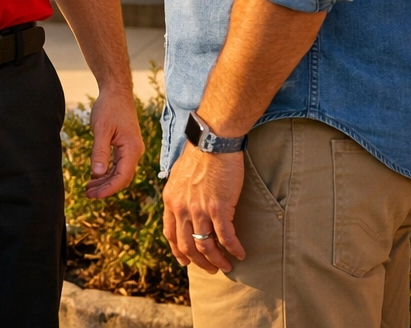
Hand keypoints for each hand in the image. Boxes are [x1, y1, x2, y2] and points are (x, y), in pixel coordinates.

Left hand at [85, 85, 144, 197]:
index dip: (109, 188)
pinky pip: (118, 165)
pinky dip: (107, 172)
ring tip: (88, 189)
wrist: (116, 92)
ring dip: (105, 182)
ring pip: (120, 172)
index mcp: (132, 149)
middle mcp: (135, 152)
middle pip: (122, 178)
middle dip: (106, 188)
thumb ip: (100, 151)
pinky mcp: (125, 147)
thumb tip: (97, 174)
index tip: (95, 196)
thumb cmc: (109, 108)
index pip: (123, 176)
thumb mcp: (101, 129)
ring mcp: (131, 150)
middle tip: (88, 195)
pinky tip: (95, 177)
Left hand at [162, 143, 246, 273]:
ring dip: (217, 260)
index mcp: (170, 200)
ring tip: (227, 266)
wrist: (212, 141)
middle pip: (186, 245)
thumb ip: (179, 194)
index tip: (187, 260)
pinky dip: (233, 248)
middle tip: (211, 268)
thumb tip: (183, 204)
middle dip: (199, 261)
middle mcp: (181, 207)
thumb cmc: (199, 154)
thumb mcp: (178, 175)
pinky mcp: (218, 207)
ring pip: (205, 245)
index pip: (170, 234)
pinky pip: (225, 236)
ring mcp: (199, 209)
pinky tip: (240, 253)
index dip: (179, 251)